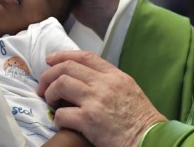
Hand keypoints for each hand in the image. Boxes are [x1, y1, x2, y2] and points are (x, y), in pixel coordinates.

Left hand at [38, 50, 165, 145]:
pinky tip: (60, 123)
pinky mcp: (89, 120)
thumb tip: (87, 80)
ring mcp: (96, 100)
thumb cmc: (142, 120)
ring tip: (50, 102)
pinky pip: (62, 113)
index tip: (50, 59)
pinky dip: (57, 118)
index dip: (64, 55)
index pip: (85, 57)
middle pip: (68, 68)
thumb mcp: (129, 91)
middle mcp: (104, 84)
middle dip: (49, 75)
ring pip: (61, 84)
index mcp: (115, 76)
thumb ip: (110, 82)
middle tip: (43, 86)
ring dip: (50, 93)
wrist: (150, 139)